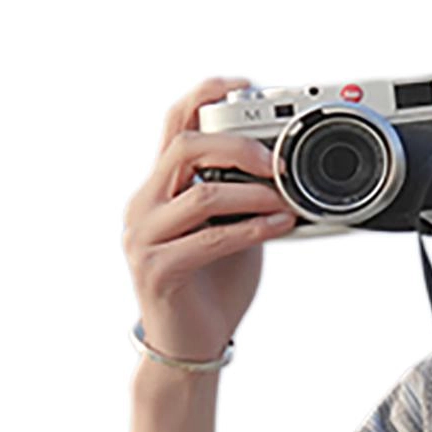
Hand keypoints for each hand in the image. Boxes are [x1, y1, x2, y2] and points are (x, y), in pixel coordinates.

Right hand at [121, 74, 299, 362]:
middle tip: (276, 159)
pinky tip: (280, 226)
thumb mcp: (229, 231)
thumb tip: (284, 170)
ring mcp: (144, 237)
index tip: (245, 85)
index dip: (205, 95)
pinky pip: (208, 240)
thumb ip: (242, 199)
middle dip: (235, 145)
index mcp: (158, 188)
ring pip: (199, 194)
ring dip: (253, 194)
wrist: (188, 346)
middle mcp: (143, 204)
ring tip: (288, 199)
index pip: (173, 124)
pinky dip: (251, 229)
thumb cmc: (211, 288)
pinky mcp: (157, 270)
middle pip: (183, 147)